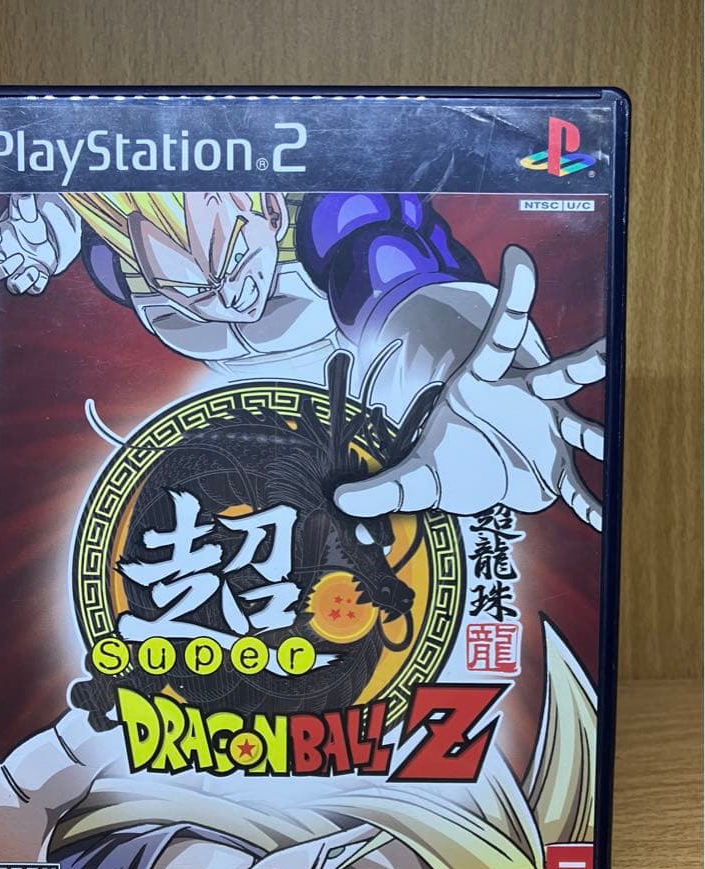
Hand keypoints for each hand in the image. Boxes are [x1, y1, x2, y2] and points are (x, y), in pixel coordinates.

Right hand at [0, 192, 80, 294]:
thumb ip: (23, 202)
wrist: (50, 236)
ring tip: (32, 268)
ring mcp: (22, 269)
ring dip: (20, 281)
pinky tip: (41, 271)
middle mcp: (7, 257)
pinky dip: (37, 283)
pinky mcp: (38, 277)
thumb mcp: (27, 209)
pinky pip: (34, 289)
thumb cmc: (30, 223)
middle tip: (18, 256)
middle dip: (2, 269)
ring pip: (13, 286)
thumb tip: (23, 198)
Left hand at [334, 246, 604, 529]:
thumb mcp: (413, 475)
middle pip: (555, 377)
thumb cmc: (450, 459)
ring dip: (599, 432)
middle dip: (580, 367)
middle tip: (603, 354)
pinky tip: (602, 517)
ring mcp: (545, 431)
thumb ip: (382, 487)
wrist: (477, 480)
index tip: (519, 259)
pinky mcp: (555, 466)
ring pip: (578, 427)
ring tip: (619, 438)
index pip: (499, 337)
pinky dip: (586, 503)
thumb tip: (341, 500)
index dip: (512, 299)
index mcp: (484, 384)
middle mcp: (523, 401)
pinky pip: (574, 486)